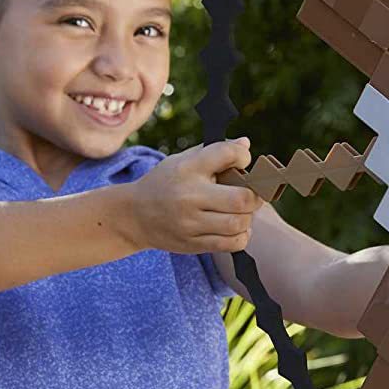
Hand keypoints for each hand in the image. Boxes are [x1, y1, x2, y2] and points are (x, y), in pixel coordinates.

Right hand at [120, 138, 263, 254]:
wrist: (134, 216)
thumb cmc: (166, 183)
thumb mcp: (183, 161)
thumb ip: (215, 151)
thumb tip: (246, 144)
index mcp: (188, 168)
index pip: (227, 154)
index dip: (244, 156)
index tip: (242, 162)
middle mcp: (189, 195)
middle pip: (241, 198)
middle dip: (254, 195)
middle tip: (251, 194)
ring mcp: (190, 223)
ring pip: (238, 223)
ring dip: (248, 217)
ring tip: (242, 211)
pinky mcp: (192, 244)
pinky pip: (231, 244)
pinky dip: (242, 235)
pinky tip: (236, 227)